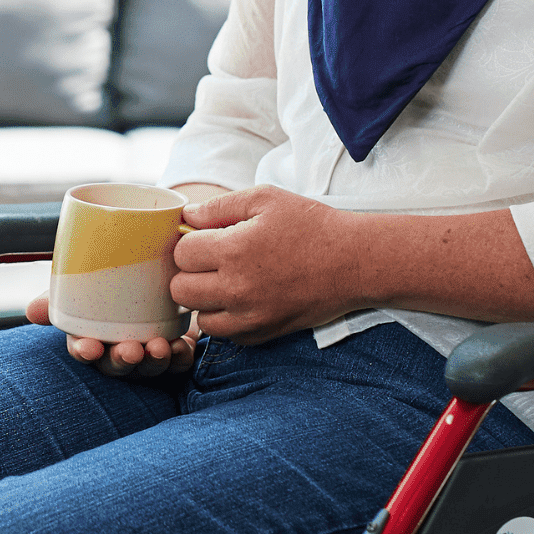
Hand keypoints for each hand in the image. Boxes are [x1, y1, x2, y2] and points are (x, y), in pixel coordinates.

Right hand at [24, 291, 198, 377]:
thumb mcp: (89, 280)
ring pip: (148, 367)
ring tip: (159, 347)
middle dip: (121, 360)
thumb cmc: (119, 282)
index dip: (83, 351)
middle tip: (129, 350)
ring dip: (153, 361)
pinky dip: (180, 358)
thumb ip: (62, 292)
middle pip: (116, 364)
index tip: (88, 347)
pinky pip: (179, 363)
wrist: (165, 272)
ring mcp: (149, 353)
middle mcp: (120, 349)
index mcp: (94, 335)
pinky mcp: (177, 351)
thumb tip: (31, 311)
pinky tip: (181, 347)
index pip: (83, 349)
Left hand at [171, 186, 362, 343]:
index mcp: (235, 250)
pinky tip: (243, 298)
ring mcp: (250, 316)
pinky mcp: (263, 334)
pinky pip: (225, 334)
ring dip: (204, 300)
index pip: (181, 253)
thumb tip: (187, 217)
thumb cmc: (311, 225)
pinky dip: (226, 319)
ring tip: (225, 280)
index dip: (191, 241)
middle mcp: (237, 288)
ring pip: (198, 317)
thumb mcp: (266, 198)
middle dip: (189, 272)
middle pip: (179, 290)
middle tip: (211, 260)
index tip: (206, 237)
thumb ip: (219, 206)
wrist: (353, 262)